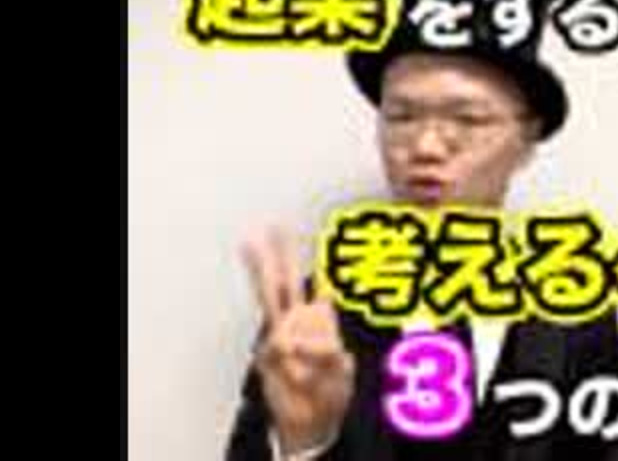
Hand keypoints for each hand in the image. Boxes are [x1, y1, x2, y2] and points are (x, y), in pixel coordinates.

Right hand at [241, 226, 355, 453]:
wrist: (311, 422)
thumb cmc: (328, 394)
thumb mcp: (341, 372)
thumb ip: (329, 354)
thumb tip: (302, 341)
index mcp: (319, 323)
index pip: (316, 287)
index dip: (314, 264)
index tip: (306, 242)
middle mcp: (297, 324)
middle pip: (287, 281)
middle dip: (281, 252)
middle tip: (273, 225)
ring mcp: (280, 336)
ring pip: (268, 298)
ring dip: (259, 270)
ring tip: (247, 244)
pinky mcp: (267, 354)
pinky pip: (278, 342)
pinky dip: (292, 354)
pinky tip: (300, 368)